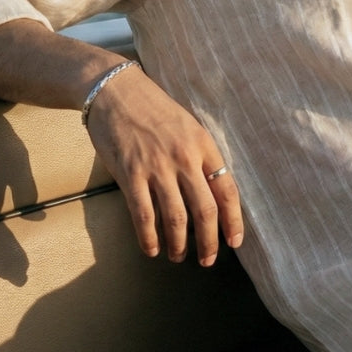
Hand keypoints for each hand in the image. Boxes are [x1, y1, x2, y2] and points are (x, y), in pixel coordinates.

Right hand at [85, 63, 243, 266]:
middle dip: (209, 242)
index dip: (234, 220)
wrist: (116, 91)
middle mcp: (184, 158)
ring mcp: (157, 167)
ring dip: (180, 244)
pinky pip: (144, 215)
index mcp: (204, 145)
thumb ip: (200, 156)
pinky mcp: (130, 174)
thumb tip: (211, 190)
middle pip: (205, 211)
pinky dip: (149, 238)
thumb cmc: (153, 109)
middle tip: (208, 260)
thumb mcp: (188, 126)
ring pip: (176, 218)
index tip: (235, 242)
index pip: (227, 190)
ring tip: (180, 257)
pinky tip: (152, 249)